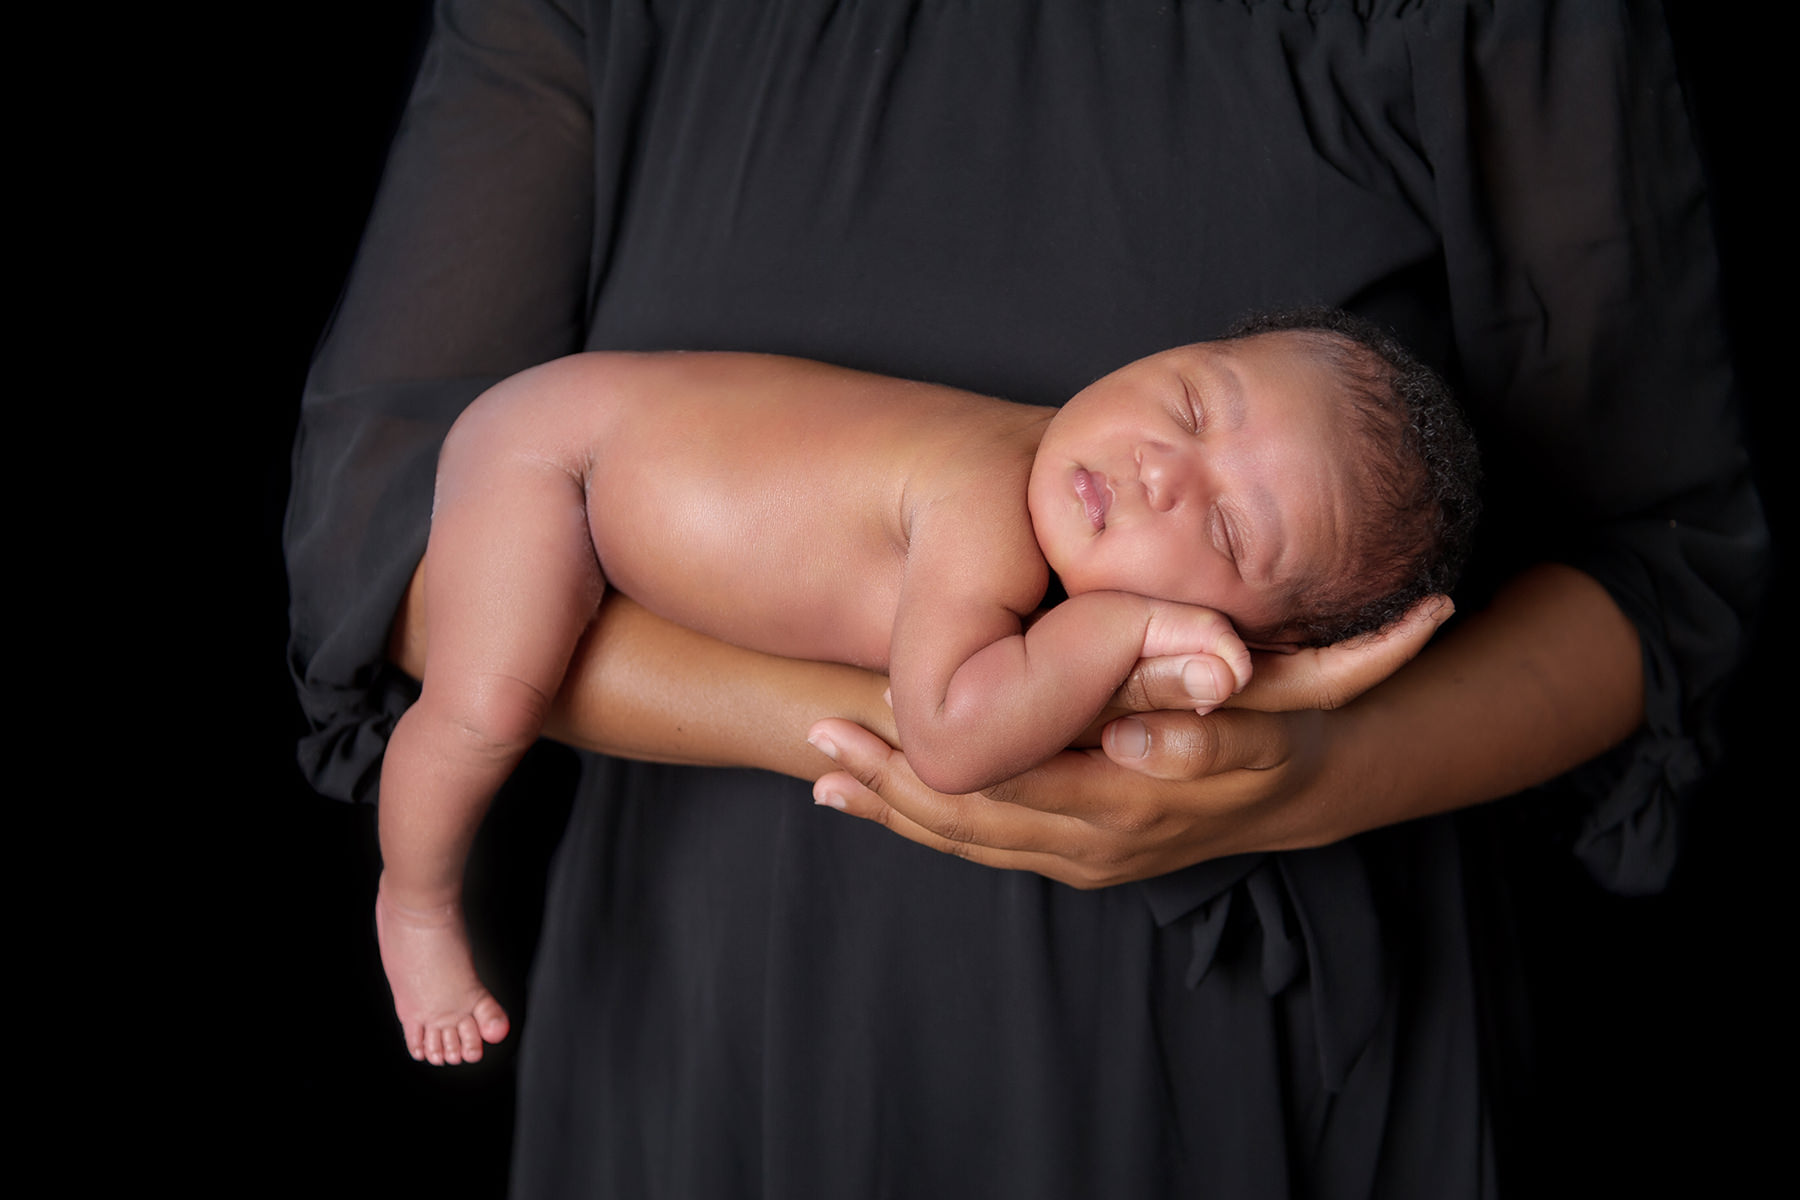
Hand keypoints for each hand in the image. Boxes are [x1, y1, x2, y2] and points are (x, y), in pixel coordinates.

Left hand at [806, 595, 1452, 886]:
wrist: (1302, 786)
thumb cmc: (1282, 728)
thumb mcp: (1269, 727)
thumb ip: (1209, 737)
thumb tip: (1133, 739)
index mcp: (1126, 804)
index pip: (1008, 782)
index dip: (936, 752)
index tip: (871, 706)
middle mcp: (1092, 845)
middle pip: (969, 820)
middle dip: (889, 784)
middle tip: (818, 741)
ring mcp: (1081, 858)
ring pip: (970, 840)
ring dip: (895, 810)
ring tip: (826, 776)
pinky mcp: (1078, 856)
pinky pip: (989, 847)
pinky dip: (930, 826)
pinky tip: (881, 802)